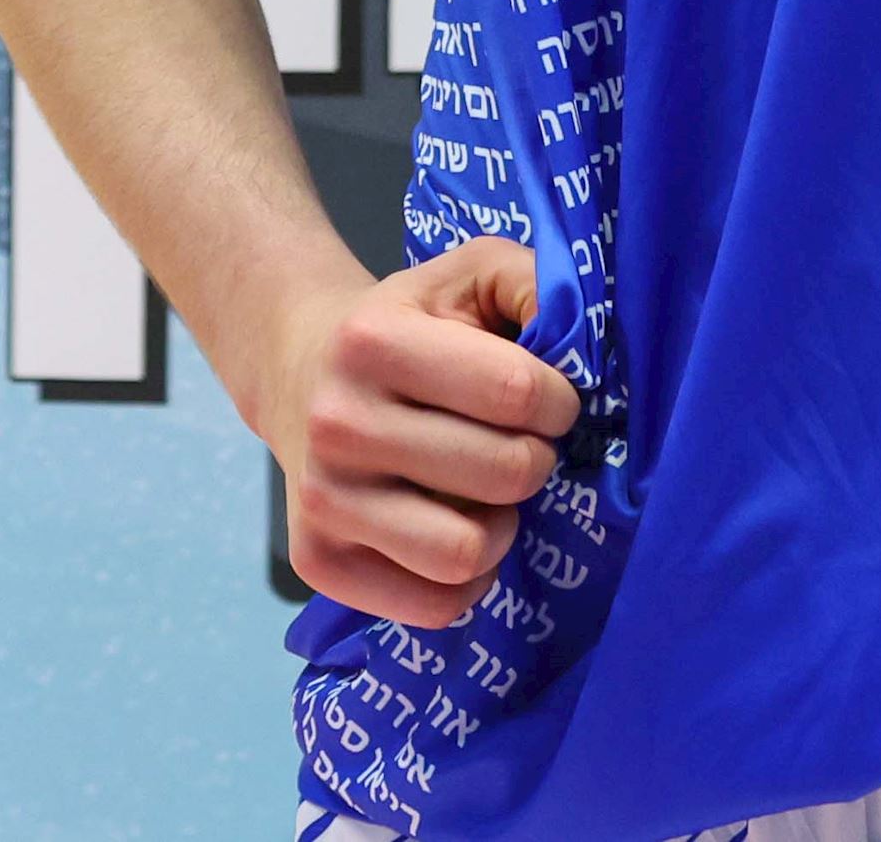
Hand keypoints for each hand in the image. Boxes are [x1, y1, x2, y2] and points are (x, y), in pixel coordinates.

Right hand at [253, 239, 582, 627]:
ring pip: (466, 553)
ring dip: (501, 526)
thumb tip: (582, 338)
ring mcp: (323, 499)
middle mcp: (338, 422)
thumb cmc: (405, 323)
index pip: (515, 392)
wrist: (298, 368)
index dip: (558, 401)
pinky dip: (466, 579)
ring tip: (488, 494)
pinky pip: (434, 605)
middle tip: (519, 445)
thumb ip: (535, 282)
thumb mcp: (468, 274)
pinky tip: (456, 530)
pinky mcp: (318, 561)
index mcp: (374, 340)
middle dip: (535, 460)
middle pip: (503, 474)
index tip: (548, 399)